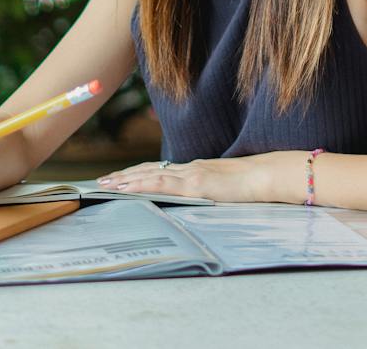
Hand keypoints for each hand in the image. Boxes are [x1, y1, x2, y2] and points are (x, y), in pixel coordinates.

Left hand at [99, 153, 284, 203]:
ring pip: (150, 174)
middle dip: (123, 176)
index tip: (119, 178)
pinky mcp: (195, 185)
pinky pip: (162, 183)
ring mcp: (190, 175)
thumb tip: (197, 198)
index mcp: (195, 170)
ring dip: (125, 180)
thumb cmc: (250, 183)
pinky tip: (129, 188)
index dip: (137, 173)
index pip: (159, 170)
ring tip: (106, 185)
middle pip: (148, 170)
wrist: (265, 175)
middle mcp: (188, 168)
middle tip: (101, 182)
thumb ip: (208, 189)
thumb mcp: (223, 186)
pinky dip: (142, 184)